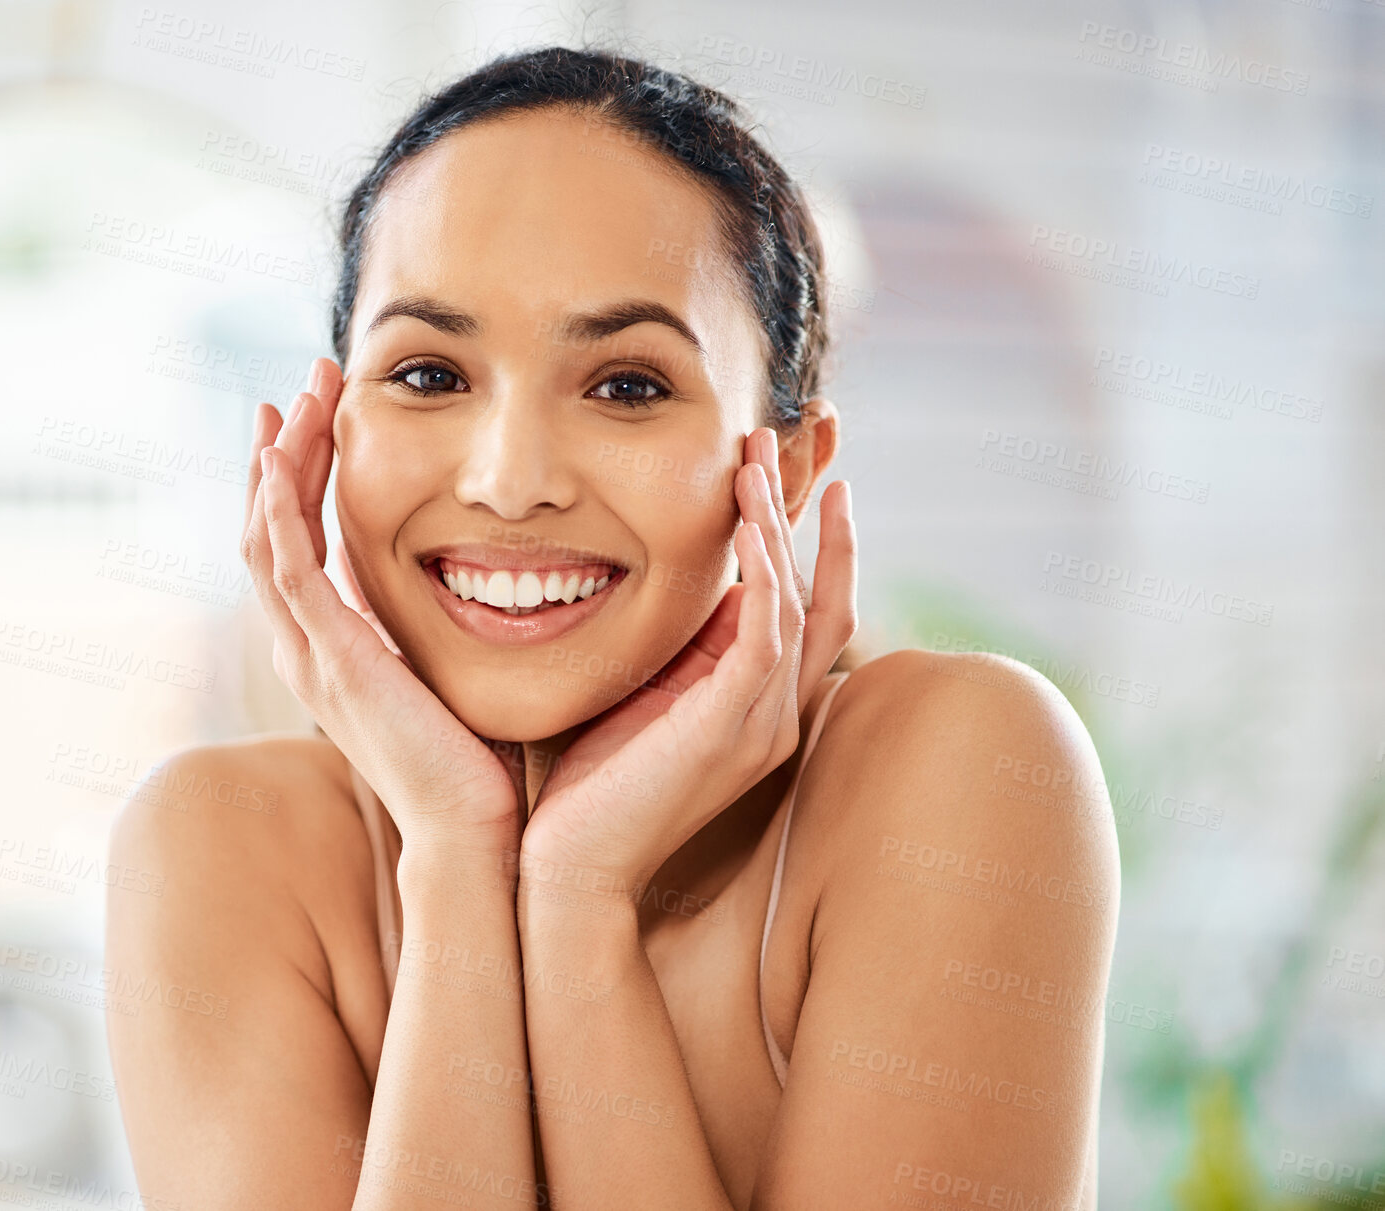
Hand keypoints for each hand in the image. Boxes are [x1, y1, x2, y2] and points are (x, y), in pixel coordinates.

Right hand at [241, 358, 522, 854]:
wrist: (471, 835)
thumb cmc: (478, 766)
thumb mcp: (450, 675)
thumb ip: (441, 630)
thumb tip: (485, 587)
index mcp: (334, 649)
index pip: (298, 546)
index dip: (302, 478)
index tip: (321, 417)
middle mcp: (308, 648)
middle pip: (270, 529)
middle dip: (287, 451)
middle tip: (306, 385)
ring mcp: (312, 655)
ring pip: (269, 537)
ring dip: (280, 460)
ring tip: (298, 395)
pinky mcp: (333, 660)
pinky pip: (289, 570)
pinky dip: (277, 509)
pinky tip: (279, 456)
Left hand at [519, 426, 857, 895]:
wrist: (569, 868)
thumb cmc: (591, 786)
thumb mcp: (644, 697)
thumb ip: (679, 649)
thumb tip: (686, 588)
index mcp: (758, 708)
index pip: (806, 608)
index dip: (811, 538)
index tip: (795, 472)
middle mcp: (777, 713)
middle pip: (824, 594)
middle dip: (813, 512)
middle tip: (795, 436)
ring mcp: (763, 722)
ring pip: (796, 600)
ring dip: (779, 521)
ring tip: (758, 452)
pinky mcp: (733, 725)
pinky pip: (768, 630)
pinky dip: (766, 570)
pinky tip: (749, 519)